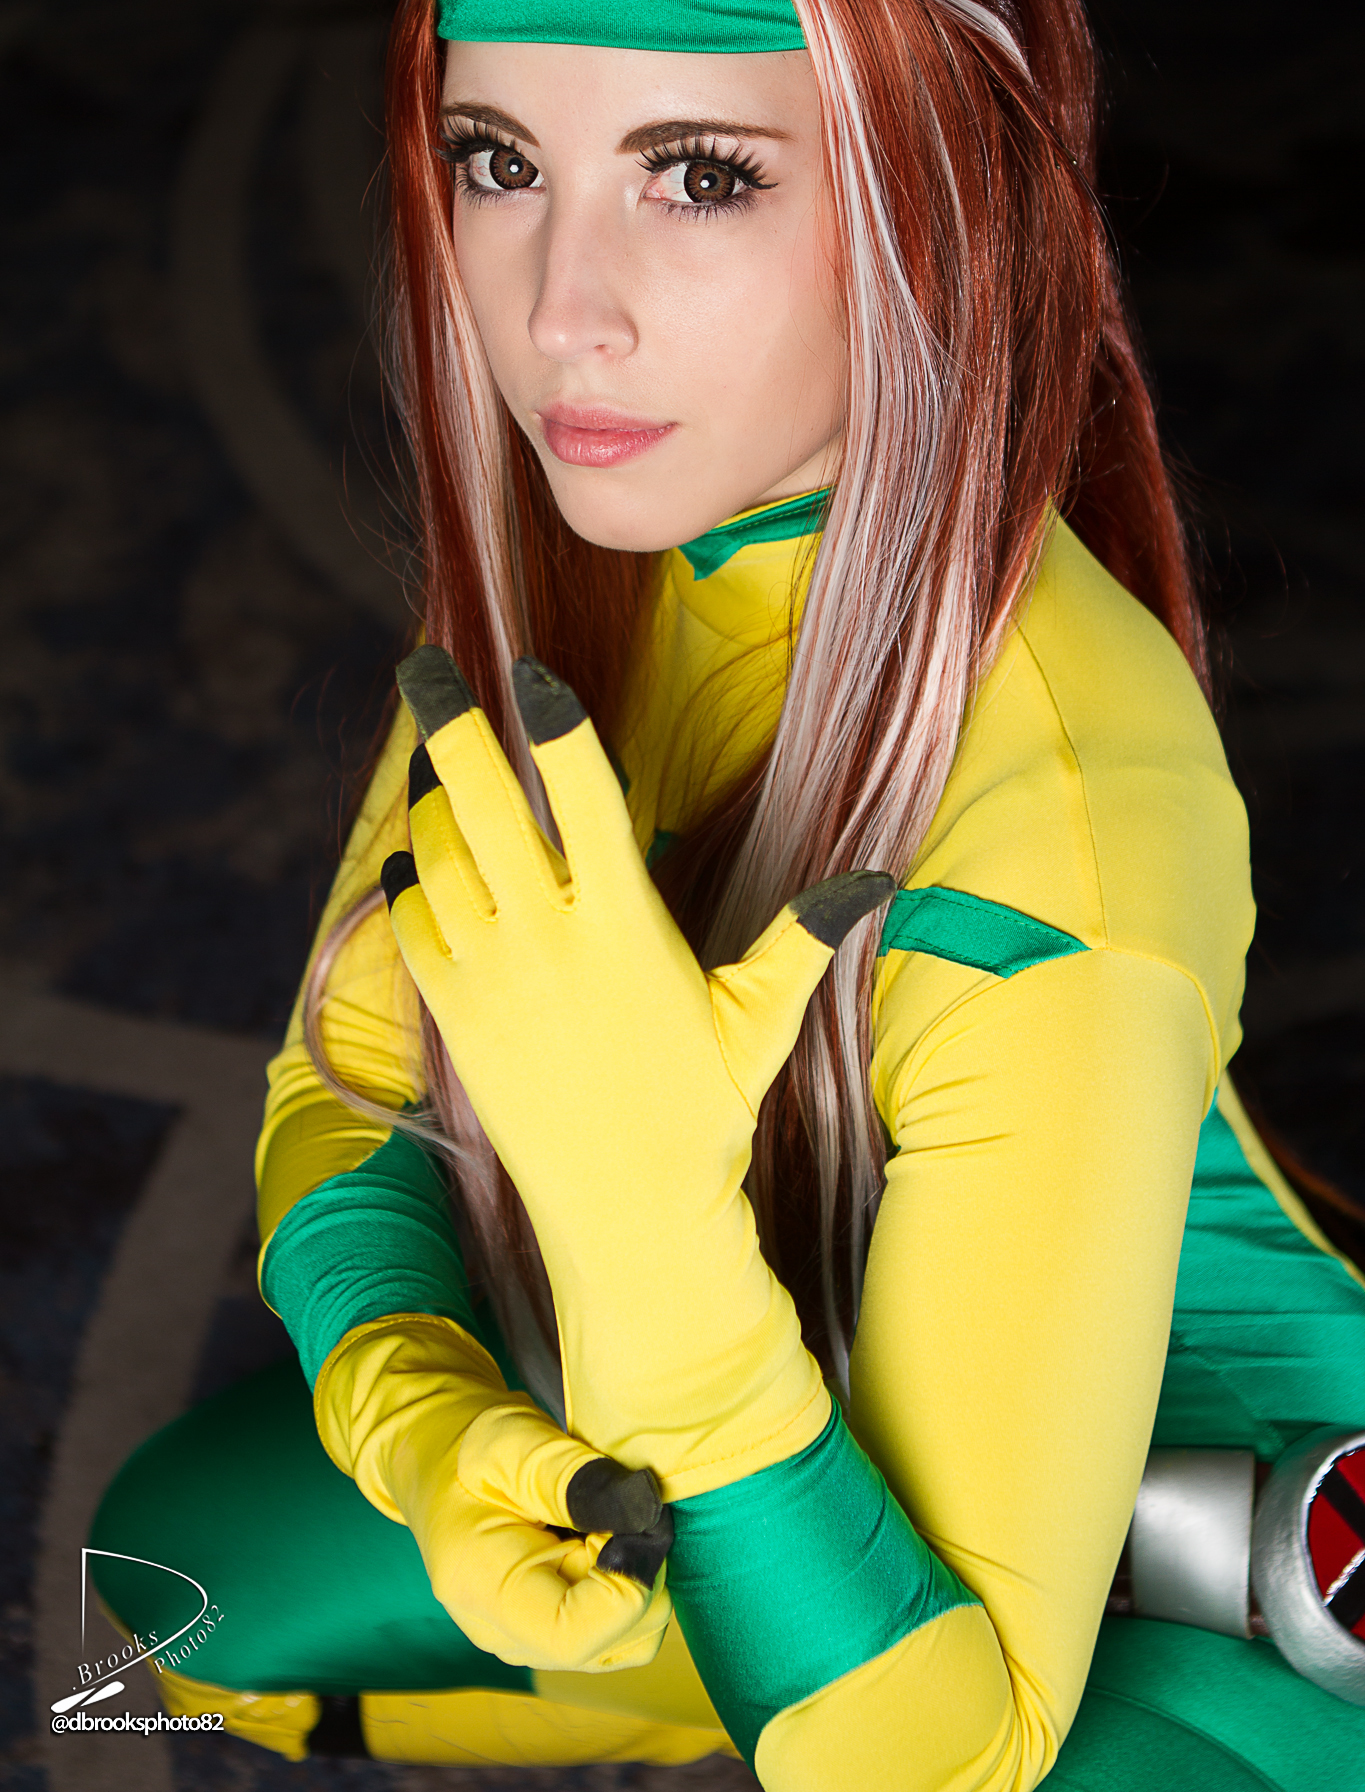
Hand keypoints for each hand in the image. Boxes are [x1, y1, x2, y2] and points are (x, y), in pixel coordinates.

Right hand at [314, 1314, 671, 1669]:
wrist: (439, 1460)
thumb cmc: (469, 1446)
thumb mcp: (518, 1443)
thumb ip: (580, 1479)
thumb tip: (648, 1509)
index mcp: (483, 1593)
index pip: (574, 1636)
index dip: (626, 1585)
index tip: (632, 1522)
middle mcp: (505, 1636)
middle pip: (613, 1642)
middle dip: (640, 1571)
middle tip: (617, 1507)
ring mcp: (529, 1641)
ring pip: (628, 1640)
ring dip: (638, 1577)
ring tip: (602, 1521)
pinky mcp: (550, 1631)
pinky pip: (619, 1629)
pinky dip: (629, 1583)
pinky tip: (601, 1539)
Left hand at [381, 648, 892, 1497]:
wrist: (627, 1216)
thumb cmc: (702, 1115)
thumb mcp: (760, 1020)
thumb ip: (803, 938)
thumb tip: (873, 880)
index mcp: (625, 923)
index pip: (584, 795)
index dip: (554, 723)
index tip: (529, 672)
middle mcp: (548, 937)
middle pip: (483, 804)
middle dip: (451, 726)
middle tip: (426, 668)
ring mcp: (491, 976)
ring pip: (437, 856)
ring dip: (432, 802)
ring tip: (436, 767)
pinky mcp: (454, 1017)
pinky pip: (411, 925)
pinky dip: (407, 882)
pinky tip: (412, 860)